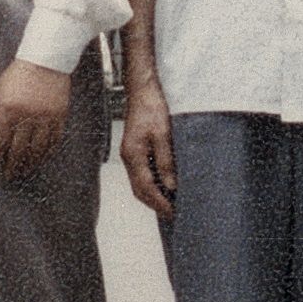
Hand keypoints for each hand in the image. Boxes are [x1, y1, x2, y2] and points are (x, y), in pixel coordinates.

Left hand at [0, 59, 74, 181]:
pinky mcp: (59, 116)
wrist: (45, 59)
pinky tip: (41, 159)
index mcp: (7, 108)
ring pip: (36, 149)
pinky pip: (53, 141)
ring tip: (23, 172)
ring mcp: (44, 117)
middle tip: (8, 177)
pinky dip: (46, 153)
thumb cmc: (18, 74)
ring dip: (29, 164)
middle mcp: (25, 115)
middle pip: (17, 150)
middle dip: (11, 166)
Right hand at [119, 77, 176, 220]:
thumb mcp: (163, 134)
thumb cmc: (152, 106)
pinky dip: (151, 183)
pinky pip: (141, 173)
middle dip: (155, 204)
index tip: (174, 213)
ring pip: (139, 183)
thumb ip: (166, 161)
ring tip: (170, 203)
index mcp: (133, 155)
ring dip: (153, 195)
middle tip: (173, 213)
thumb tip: (171, 186)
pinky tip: (164, 184)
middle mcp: (128, 157)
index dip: (160, 203)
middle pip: (139, 190)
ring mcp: (129, 152)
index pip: (146, 188)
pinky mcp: (134, 147)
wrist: (142, 88)